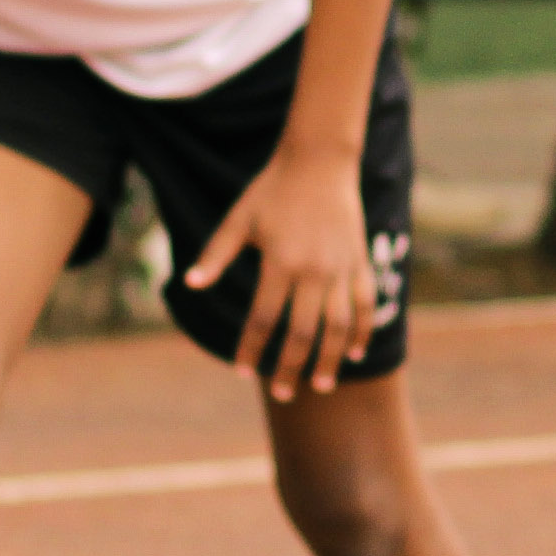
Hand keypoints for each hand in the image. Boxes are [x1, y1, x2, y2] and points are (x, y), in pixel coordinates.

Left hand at [187, 138, 382, 398]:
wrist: (319, 161)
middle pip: (302, 333)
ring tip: (321, 386)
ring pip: (338, 326)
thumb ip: (216, 254)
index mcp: (279, 263)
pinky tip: (356, 352)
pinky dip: (362, 330)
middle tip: (283, 394)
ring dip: (331, 360)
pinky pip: (364, 304)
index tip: (242, 371)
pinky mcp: (359, 262)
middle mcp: (313, 271)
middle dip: (290, 367)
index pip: (262, 319)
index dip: (251, 348)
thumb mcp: (238, 220)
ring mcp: (341, 268)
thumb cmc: (271, 190)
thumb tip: (191, 283)